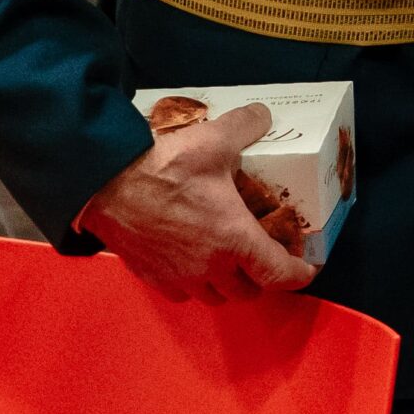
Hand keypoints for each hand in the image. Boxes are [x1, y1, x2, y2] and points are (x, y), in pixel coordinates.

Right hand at [79, 103, 317, 304]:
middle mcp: (209, 267)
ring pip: (214, 298)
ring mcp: (178, 277)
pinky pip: (182, 294)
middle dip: (262, 279)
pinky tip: (194, 264)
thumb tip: (263, 116)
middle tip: (267, 256)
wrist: (105, 186)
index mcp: (234, 239)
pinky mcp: (151, 278)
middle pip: (247, 292)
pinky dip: (195, 286)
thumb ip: (247, 126)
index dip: (298, 274)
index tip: (307, 268)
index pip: (277, 273)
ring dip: (229, 285)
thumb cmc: (165, 167)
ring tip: (232, 263)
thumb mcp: (215, 139)